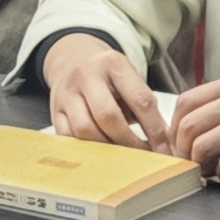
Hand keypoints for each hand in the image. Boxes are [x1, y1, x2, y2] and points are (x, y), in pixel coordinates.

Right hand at [40, 34, 164, 149]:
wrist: (72, 61)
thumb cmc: (108, 77)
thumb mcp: (128, 79)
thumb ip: (145, 106)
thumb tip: (164, 144)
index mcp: (114, 64)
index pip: (139, 100)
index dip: (155, 129)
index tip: (165, 150)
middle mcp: (87, 75)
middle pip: (108, 115)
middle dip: (130, 142)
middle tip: (144, 158)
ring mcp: (67, 93)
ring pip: (85, 129)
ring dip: (107, 149)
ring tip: (123, 158)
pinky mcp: (55, 111)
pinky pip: (68, 138)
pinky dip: (86, 151)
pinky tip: (101, 156)